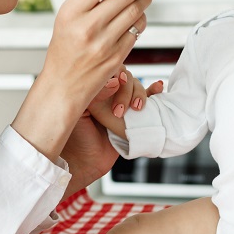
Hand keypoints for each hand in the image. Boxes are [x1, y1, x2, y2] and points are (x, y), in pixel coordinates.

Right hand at [12, 0, 152, 159]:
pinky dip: (141, 21)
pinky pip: (137, 31)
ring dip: (145, 0)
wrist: (63, 85)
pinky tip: (136, 19)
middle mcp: (87, 27)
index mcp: (71, 11)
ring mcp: (104, 44)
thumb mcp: (69, 14)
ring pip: (136, 12)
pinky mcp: (117, 57)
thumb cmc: (65, 45)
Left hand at [59, 70, 164, 198]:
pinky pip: (148, 100)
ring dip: (140, 93)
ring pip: (137, 87)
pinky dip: (154, 91)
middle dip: (127, 91)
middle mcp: (108, 94)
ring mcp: (121, 104)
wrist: (83, 163)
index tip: (118, 82)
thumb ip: (95, 94)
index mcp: (93, 89)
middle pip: (126, 78)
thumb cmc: (75, 138)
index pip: (109, 71)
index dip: (116, 73)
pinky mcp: (133, 116)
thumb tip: (115, 82)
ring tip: (136, 108)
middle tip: (120, 111)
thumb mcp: (79, 111)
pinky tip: (158, 87)